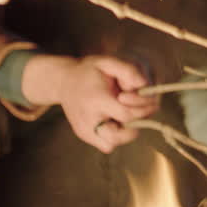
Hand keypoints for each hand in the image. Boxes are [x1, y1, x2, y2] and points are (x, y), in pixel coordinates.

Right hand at [25, 55, 158, 152]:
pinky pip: (105, 145)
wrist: (63, 81)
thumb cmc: (89, 71)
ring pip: (112, 144)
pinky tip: (113, 120)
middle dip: (134, 125)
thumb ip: (128, 71)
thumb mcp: (108, 62)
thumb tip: (142, 84)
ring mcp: (84, 130)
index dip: (138, 108)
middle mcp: (88, 119)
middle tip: (133, 110)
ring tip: (121, 115)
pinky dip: (114, 136)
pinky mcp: (84, 135)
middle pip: (120, 137)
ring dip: (124, 132)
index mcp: (96, 100)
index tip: (131, 97)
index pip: (126, 115)